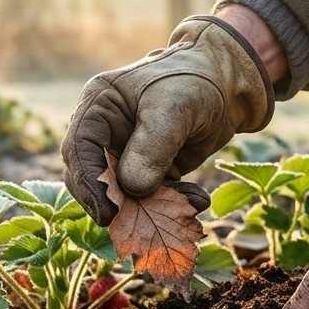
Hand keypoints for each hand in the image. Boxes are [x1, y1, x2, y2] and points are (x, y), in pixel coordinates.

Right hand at [61, 14, 274, 225]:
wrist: (229, 85)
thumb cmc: (195, 82)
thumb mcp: (174, 107)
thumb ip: (152, 146)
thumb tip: (133, 189)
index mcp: (99, 107)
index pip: (79, 149)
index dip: (89, 183)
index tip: (107, 212)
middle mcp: (106, 133)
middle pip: (95, 178)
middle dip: (117, 204)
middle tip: (137, 226)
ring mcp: (126, 155)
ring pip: (124, 194)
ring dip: (151, 209)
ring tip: (182, 212)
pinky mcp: (150, 172)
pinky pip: (152, 197)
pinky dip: (172, 205)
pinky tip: (198, 201)